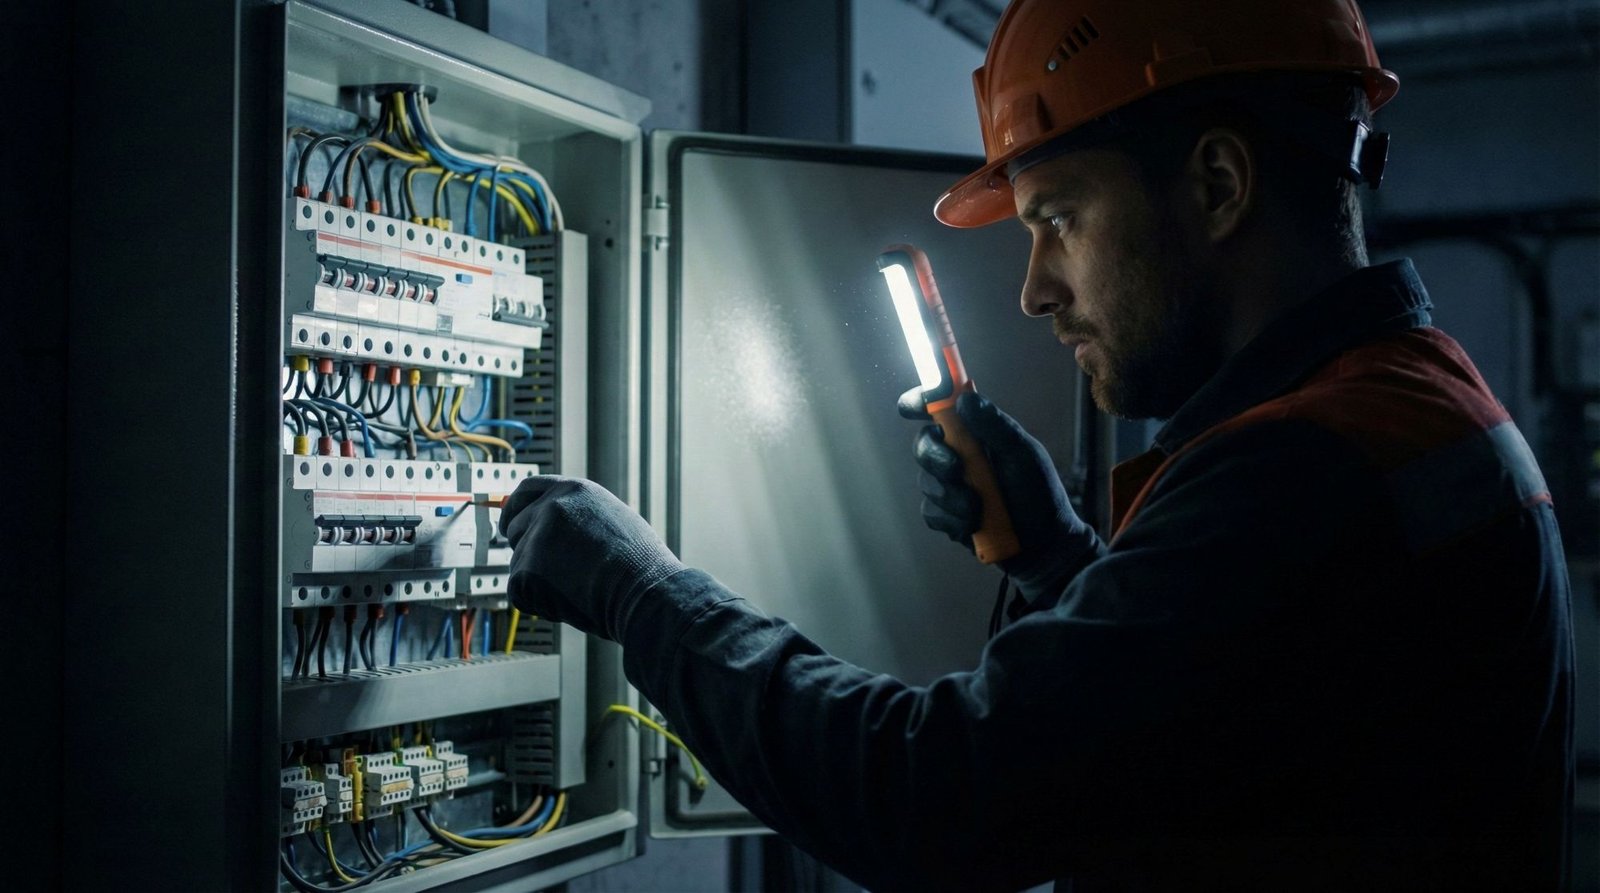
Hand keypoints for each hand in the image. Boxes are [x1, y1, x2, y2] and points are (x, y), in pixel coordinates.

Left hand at [499, 475, 685, 640]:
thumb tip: (558, 527)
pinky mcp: (525, 571)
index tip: (509, 523)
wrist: (643, 591)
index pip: (527, 490)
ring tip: (579, 587)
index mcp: (573, 490)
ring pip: (519, 563)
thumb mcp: (612, 519)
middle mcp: (550, 507)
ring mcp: (535, 538)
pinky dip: (538, 603)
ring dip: (538, 580)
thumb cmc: (639, 564)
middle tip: (546, 571)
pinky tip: (570, 601)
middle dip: (526, 549)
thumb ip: (579, 516)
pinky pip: (519, 591)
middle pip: (517, 528)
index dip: (515, 508)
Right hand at [901, 389, 1096, 600]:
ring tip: (979, 508)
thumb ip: (995, 426)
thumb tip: (965, 399)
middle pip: (922, 444)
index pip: (938, 409)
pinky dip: (952, 518)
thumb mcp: (1022, 453)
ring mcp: (949, 486)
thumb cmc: (1037, 492)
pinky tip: (973, 524)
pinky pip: (931, 512)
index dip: (920, 402)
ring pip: (926, 482)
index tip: (913, 408)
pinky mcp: (946, 515)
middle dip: (934, 456)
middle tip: (956, 469)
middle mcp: (957, 455)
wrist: (1043, 544)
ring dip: (951, 495)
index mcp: (975, 433)